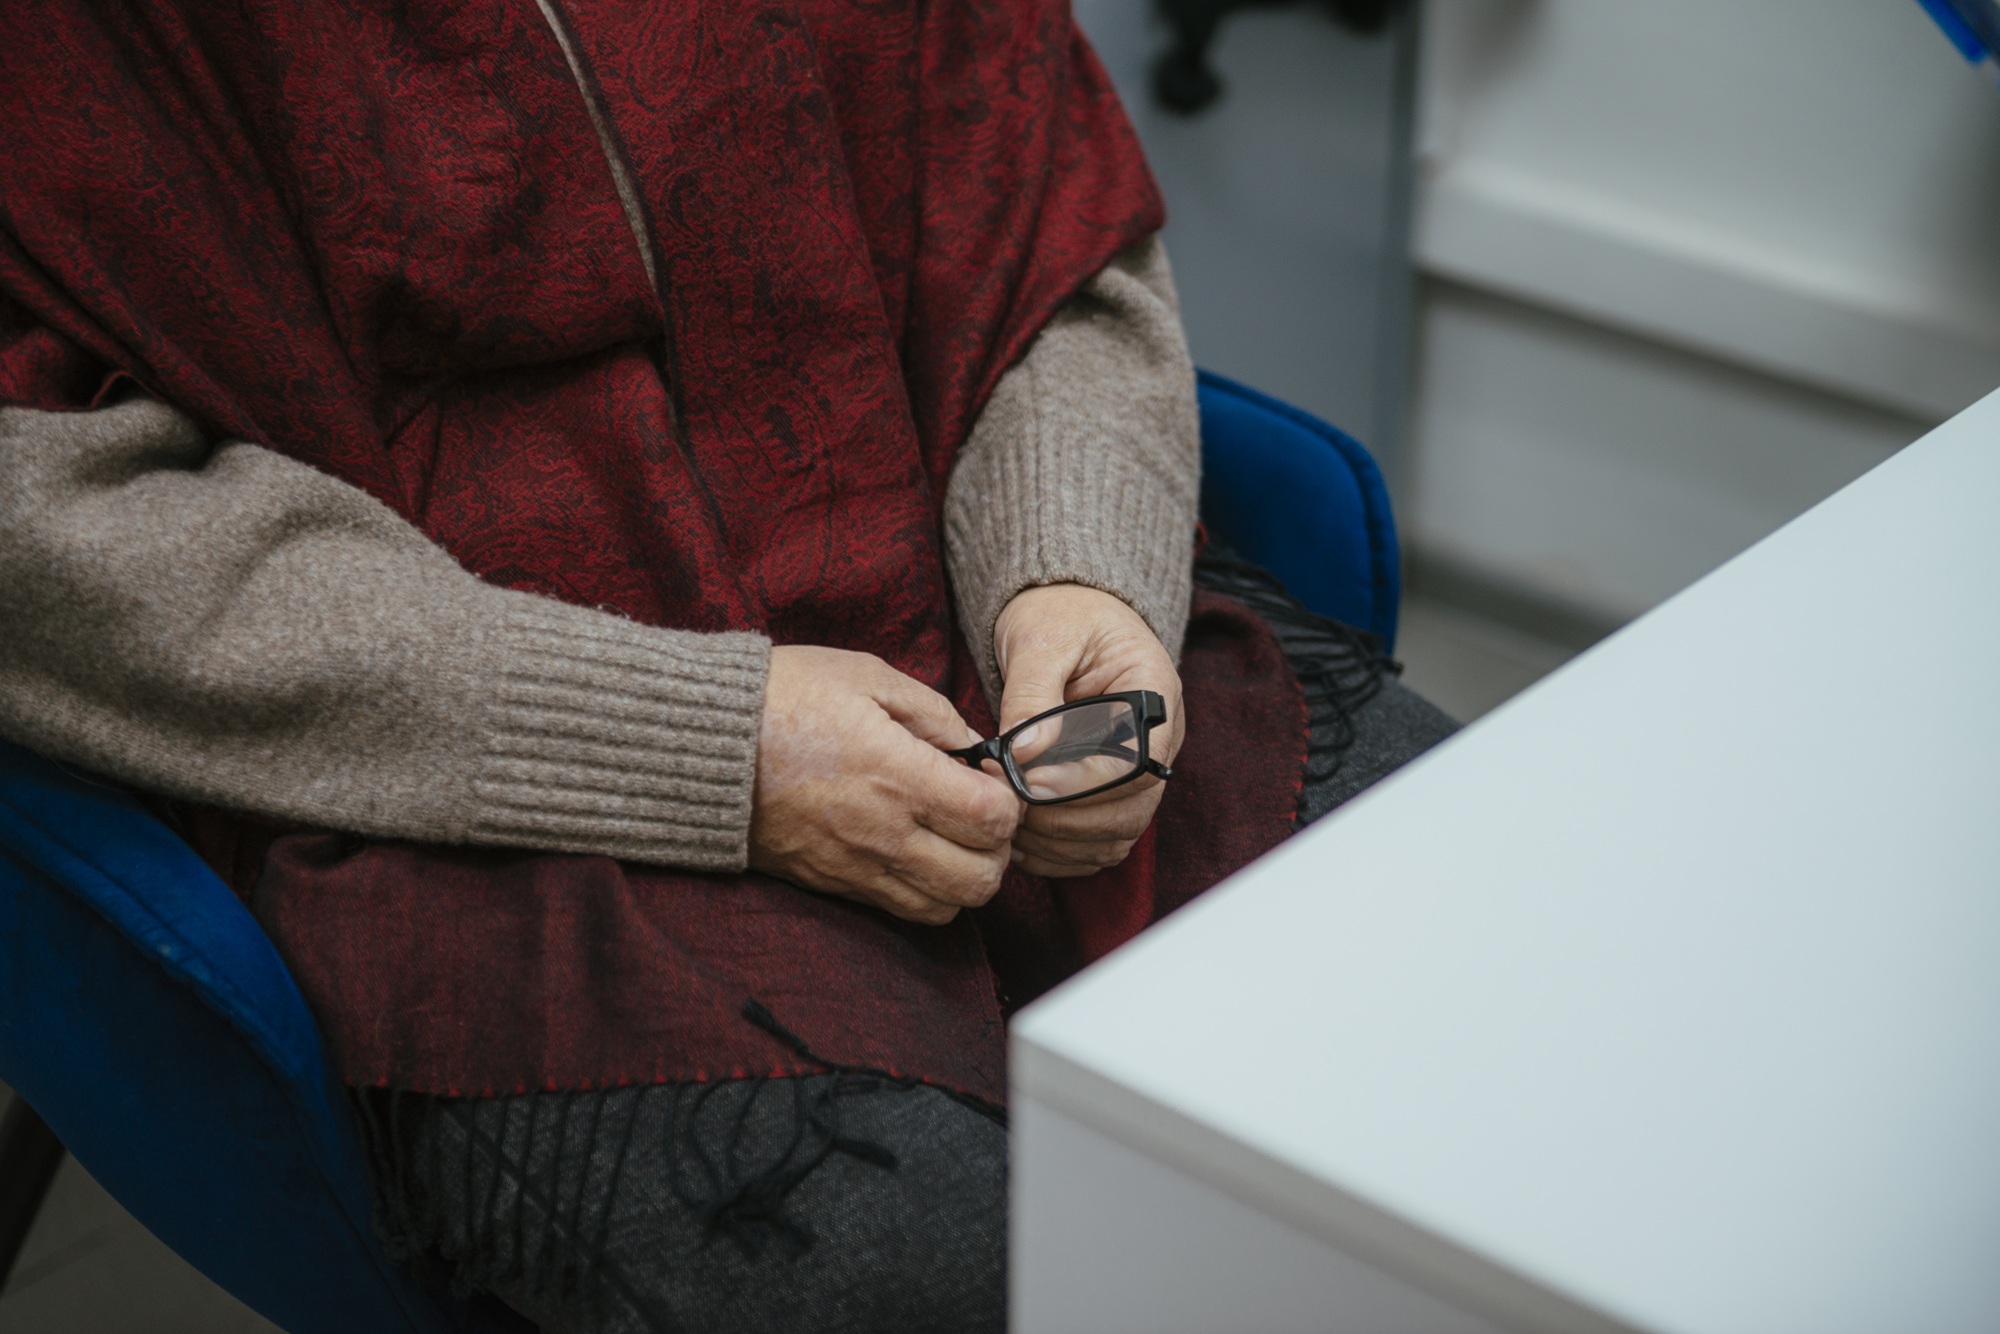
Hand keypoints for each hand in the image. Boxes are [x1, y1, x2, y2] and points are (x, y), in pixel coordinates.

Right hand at [749, 645, 1020, 924]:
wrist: (701, 746)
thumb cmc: (782, 698)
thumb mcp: (865, 676)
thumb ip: (932, 711)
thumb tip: (972, 744)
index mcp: (900, 776)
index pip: (994, 820)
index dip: (1008, 800)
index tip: (988, 777)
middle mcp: (885, 833)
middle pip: (981, 879)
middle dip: (996, 849)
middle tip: (979, 812)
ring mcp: (857, 866)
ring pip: (946, 907)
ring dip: (963, 877)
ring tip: (950, 837)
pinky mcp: (832, 883)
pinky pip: (901, 911)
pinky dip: (924, 892)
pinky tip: (915, 852)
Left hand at [992, 584, 1183, 876]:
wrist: (1066, 615)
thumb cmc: (1057, 616)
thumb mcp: (1040, 639)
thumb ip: (1032, 696)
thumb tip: (1022, 755)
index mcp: (1153, 695)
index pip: (1135, 764)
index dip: (1082, 784)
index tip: (1028, 784)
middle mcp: (1157, 743)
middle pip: (1130, 809)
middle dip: (1063, 818)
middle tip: (1003, 802)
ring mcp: (1139, 773)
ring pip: (1115, 836)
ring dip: (1059, 842)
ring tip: (1006, 819)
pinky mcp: (1114, 795)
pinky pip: (1098, 845)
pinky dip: (1060, 853)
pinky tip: (1018, 837)